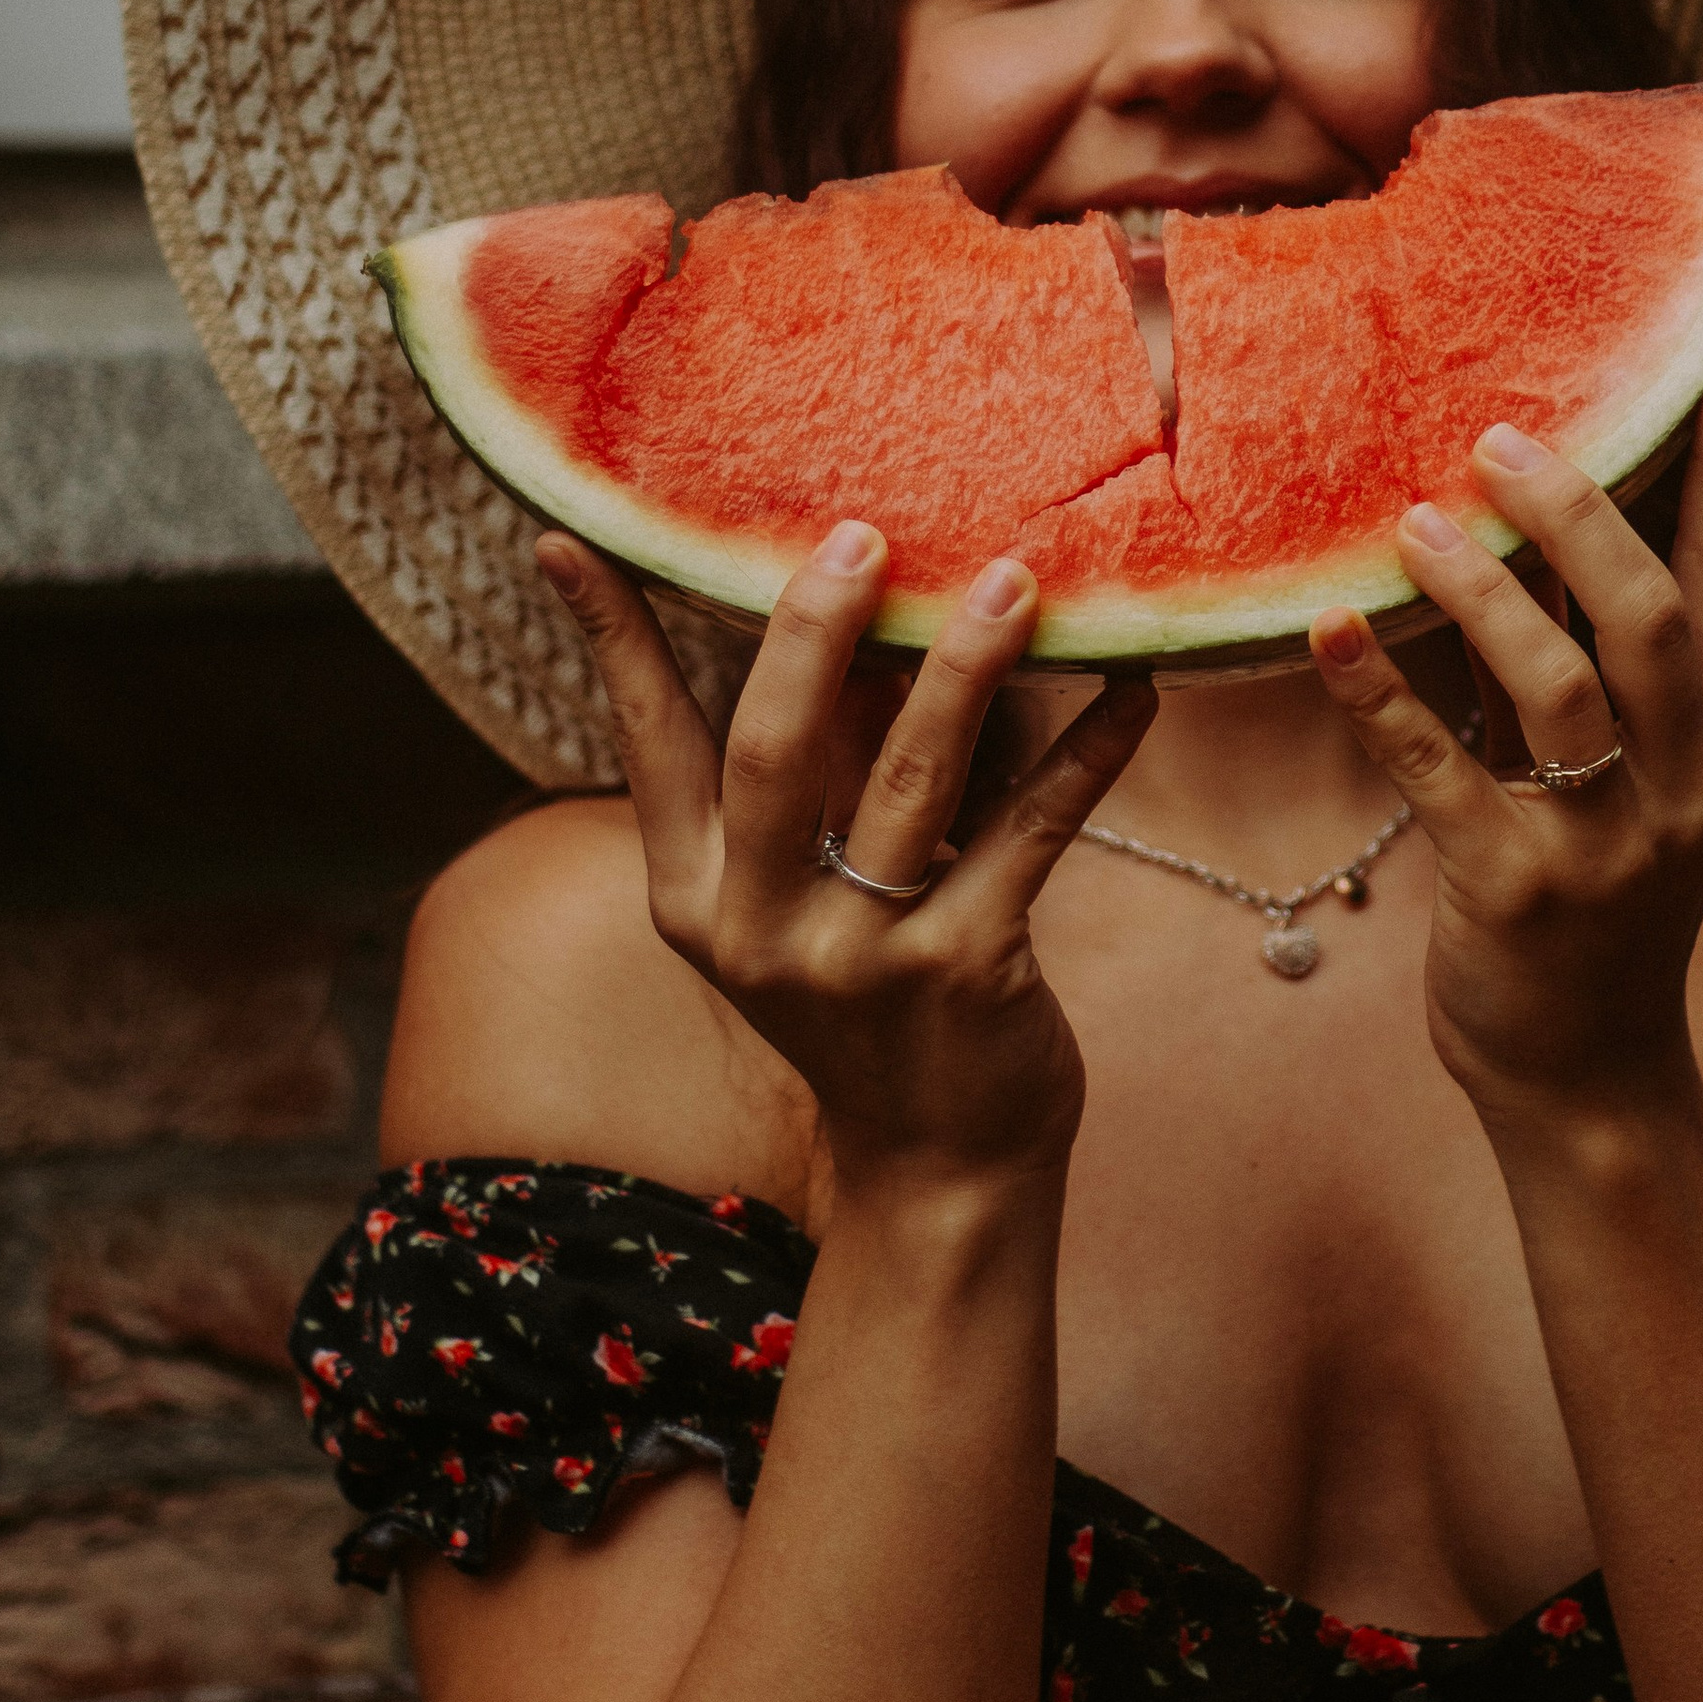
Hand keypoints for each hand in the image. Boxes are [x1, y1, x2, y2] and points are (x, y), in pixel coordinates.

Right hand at [535, 526, 1155, 1196]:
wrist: (940, 1165)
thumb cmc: (871, 994)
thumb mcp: (805, 898)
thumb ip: (818, 774)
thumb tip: (869, 608)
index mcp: (696, 898)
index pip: (646, 743)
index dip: (612, 639)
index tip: (569, 536)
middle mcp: (760, 927)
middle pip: (770, 748)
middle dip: (812, 632)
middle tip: (859, 536)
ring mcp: (863, 956)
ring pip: (910, 779)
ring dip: (964, 668)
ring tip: (1009, 580)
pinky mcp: (968, 970)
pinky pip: (1031, 831)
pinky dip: (1085, 754)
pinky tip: (1133, 691)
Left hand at [1307, 350, 1702, 1135]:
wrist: (1592, 1081)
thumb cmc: (1599, 903)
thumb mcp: (1630, 781)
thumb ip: (1587, 665)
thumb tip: (1517, 523)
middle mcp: (1688, 787)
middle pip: (1647, 616)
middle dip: (1576, 515)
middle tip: (1500, 441)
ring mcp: (1609, 846)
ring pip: (1558, 685)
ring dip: (1483, 591)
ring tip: (1415, 523)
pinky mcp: (1517, 894)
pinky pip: (1440, 771)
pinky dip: (1379, 694)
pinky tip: (1325, 632)